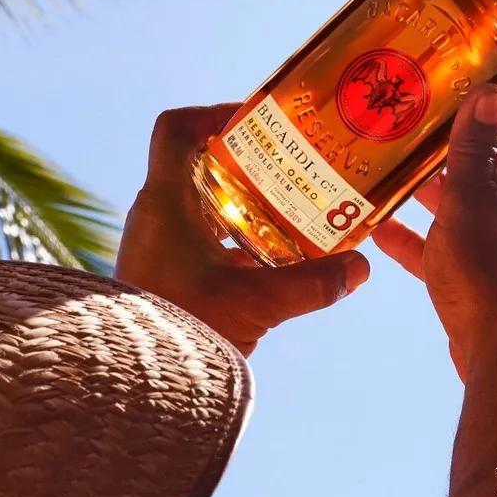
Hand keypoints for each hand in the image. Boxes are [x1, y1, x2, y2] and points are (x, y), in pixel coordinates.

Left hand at [115, 104, 369, 356]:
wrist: (137, 383)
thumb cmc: (184, 328)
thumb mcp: (257, 302)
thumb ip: (312, 283)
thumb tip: (360, 268)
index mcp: (164, 202)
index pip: (175, 129)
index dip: (213, 112)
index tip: (257, 122)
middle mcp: (155, 216)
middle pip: (198, 166)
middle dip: (246, 165)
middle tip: (290, 171)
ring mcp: (157, 246)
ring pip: (202, 208)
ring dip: (243, 208)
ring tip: (290, 216)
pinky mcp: (163, 276)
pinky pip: (200, 244)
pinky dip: (234, 245)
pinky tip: (271, 265)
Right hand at [372, 85, 496, 380]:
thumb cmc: (486, 273)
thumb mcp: (470, 199)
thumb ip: (474, 149)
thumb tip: (489, 92)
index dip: (480, 98)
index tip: (441, 83)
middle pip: (479, 159)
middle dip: (438, 144)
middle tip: (396, 125)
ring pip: (457, 201)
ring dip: (422, 189)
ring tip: (379, 171)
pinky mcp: (479, 271)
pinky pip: (442, 242)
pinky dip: (414, 234)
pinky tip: (375, 229)